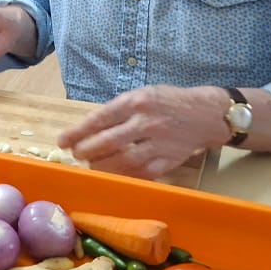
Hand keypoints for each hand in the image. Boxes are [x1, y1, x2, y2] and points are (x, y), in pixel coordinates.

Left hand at [57, 85, 223, 178]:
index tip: (63, 141)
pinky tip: (112, 174)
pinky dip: (123, 175)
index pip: (100, 119)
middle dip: (86, 151)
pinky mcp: (168, 161)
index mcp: (137, 101)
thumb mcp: (142, 94)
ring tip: (91, 164)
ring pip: (123, 161)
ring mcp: (158, 143)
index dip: (78, 132)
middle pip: (108, 141)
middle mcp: (147, 122)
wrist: (206, 114)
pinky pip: (141, 173)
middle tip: (77, 154)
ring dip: (101, 166)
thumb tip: (89, 128)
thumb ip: (118, 109)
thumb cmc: (168, 102)